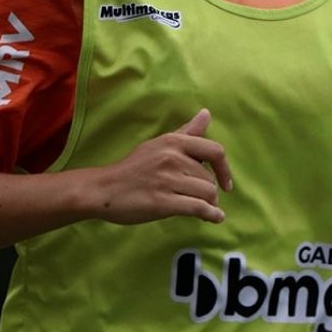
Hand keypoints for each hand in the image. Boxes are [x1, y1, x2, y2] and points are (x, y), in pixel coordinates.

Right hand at [93, 108, 232, 224]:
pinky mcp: (162, 202)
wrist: (104, 189)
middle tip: (200, 200)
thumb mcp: (159, 144)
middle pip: (210, 178)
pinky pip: (198, 208)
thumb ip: (186, 132)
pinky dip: (211, 215)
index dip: (224, 169)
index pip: (215, 151)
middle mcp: (172, 158)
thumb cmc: (134, 168)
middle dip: (209, 192)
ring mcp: (167, 180)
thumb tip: (207, 113)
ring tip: (201, 209)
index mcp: (173, 142)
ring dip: (209, 205)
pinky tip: (214, 218)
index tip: (226, 183)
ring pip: (207, 193)